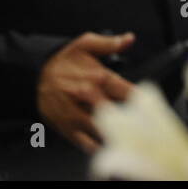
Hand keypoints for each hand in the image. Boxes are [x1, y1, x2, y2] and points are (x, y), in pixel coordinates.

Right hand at [37, 32, 135, 153]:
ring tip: (130, 142)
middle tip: (145, 129)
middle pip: (116, 113)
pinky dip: (96, 148)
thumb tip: (129, 39)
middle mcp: (88, 97)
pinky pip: (83, 143)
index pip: (126, 91)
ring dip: (115, 136)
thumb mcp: (85, 44)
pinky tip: (108, 149)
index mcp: (98, 77)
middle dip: (131, 122)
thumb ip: (110, 43)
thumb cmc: (64, 62)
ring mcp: (76, 114)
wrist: (35, 74)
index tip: (152, 108)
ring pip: (100, 131)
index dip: (141, 101)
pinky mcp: (66, 127)